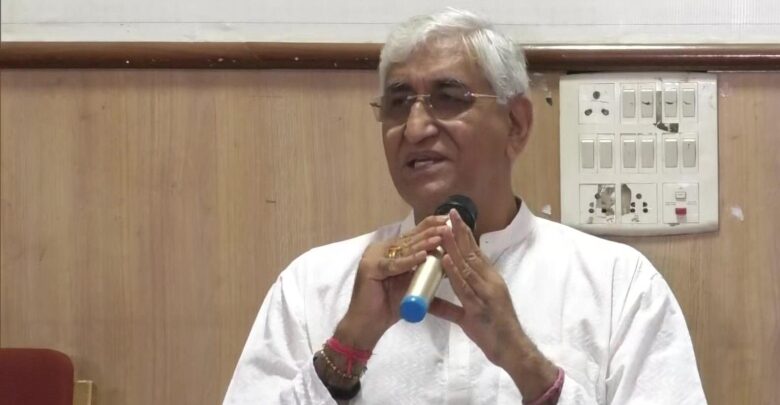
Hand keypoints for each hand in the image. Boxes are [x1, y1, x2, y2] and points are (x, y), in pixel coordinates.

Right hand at [334, 215, 446, 350]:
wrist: (367, 325)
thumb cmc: (389, 306)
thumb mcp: (411, 284)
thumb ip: (423, 271)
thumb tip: (448, 262)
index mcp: (389, 250)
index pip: (412, 235)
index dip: (430, 227)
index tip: (448, 221)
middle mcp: (380, 249)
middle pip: (409, 238)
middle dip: (430, 232)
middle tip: (448, 225)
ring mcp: (373, 257)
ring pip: (403, 249)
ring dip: (423, 243)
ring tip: (440, 238)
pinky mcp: (370, 268)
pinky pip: (394, 264)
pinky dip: (409, 261)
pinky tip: (423, 256)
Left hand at [429, 209, 557, 398]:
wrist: (512, 350)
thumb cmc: (493, 332)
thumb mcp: (468, 316)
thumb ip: (449, 307)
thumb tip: (429, 302)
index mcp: (489, 281)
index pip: (475, 253)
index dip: (464, 235)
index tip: (454, 219)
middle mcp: (490, 282)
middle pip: (472, 253)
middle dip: (460, 232)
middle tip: (449, 213)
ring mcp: (486, 294)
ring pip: (467, 266)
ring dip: (454, 246)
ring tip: (443, 229)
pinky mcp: (480, 308)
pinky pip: (465, 287)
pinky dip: (454, 272)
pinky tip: (445, 259)